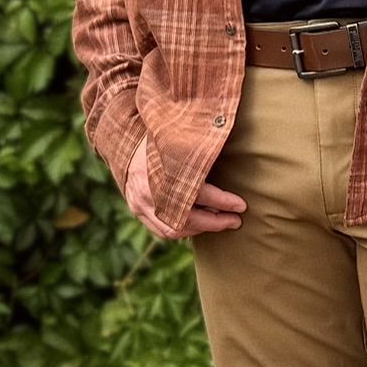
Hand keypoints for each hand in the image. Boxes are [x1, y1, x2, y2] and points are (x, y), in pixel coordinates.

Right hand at [125, 135, 245, 239]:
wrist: (125, 138)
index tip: (241, 205)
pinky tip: (198, 227)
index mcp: (165, 168)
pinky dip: (182, 231)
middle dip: (216, 222)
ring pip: (175, 229)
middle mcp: (152, 189)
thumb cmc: (161, 135)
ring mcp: (141, 202)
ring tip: (220, 223)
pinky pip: (162, 230)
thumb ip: (203, 150)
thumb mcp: (182, 137)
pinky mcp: (137, 208)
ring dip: (200, 229)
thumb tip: (234, 154)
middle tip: (235, 220)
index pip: (200, 192)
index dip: (223, 202)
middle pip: (188, 217)